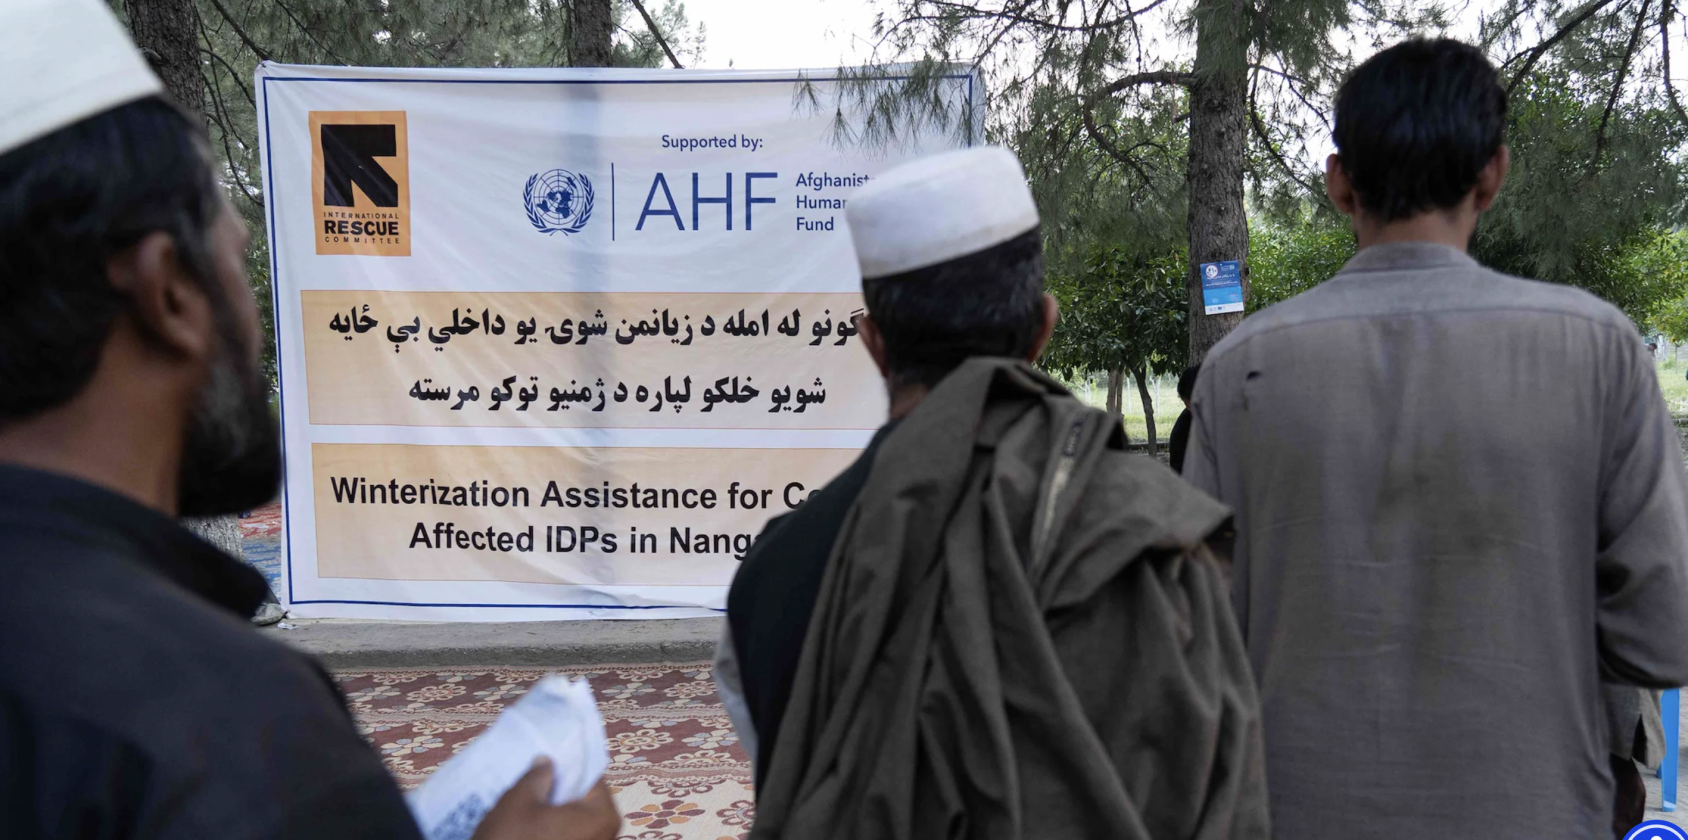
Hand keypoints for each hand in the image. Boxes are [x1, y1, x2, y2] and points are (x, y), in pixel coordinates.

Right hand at [471, 757, 620, 839]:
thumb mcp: (519, 801)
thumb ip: (537, 776)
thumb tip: (547, 763)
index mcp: (603, 816)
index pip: (591, 778)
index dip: (568, 766)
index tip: (548, 759)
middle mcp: (607, 837)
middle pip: (584, 803)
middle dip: (559, 792)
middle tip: (534, 781)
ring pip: (574, 824)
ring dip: (553, 815)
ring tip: (526, 805)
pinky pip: (568, 839)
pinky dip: (551, 833)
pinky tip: (528, 829)